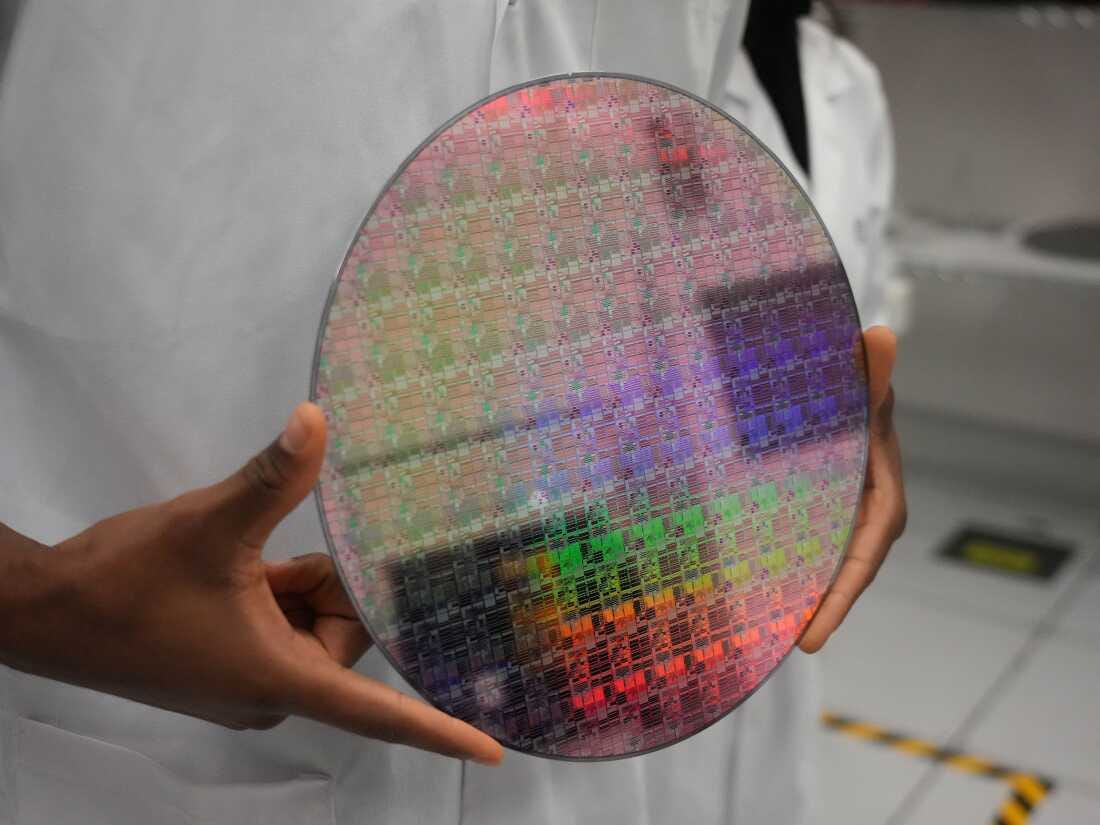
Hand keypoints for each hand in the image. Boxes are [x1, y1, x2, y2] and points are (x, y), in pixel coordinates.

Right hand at [20, 402, 502, 764]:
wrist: (43, 611)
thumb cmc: (125, 580)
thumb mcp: (211, 522)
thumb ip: (273, 477)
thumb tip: (317, 418)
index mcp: (279, 678)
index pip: (378, 712)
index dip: (439, 732)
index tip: (493, 751)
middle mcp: (270, 694)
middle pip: (343, 639)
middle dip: (323, 587)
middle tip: (275, 558)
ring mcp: (246, 686)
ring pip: (311, 629)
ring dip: (291, 586)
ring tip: (244, 562)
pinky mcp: (224, 672)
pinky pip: (281, 632)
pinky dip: (273, 595)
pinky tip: (236, 570)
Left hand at [798, 326, 906, 652]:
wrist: (854, 390)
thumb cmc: (860, 390)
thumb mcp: (863, 387)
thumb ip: (870, 373)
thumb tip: (877, 339)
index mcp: (884, 498)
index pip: (862, 558)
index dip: (839, 599)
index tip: (813, 636)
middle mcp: (870, 517)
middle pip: (845, 575)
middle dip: (821, 611)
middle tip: (792, 647)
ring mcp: (848, 519)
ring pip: (827, 568)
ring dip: (805, 599)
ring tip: (771, 637)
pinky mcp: (827, 515)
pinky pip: (812, 550)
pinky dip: (794, 574)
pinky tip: (764, 595)